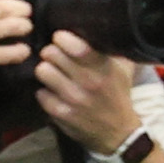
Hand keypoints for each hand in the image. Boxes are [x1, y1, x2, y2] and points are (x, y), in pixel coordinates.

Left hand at [31, 30, 141, 156]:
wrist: (118, 134)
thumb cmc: (118, 96)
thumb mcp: (123, 70)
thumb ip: (112, 50)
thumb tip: (99, 28)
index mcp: (105, 68)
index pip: (76, 46)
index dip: (62, 38)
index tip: (61, 38)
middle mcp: (89, 82)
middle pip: (52, 54)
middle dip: (50, 53)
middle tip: (54, 56)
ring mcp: (73, 99)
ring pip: (43, 71)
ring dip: (46, 71)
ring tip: (52, 73)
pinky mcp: (61, 114)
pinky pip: (40, 93)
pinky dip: (45, 92)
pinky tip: (53, 93)